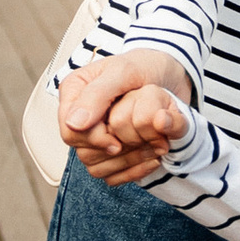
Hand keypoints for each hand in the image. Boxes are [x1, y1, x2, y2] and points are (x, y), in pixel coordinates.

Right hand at [60, 44, 192, 163]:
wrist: (169, 73)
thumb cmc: (144, 66)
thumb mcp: (123, 72)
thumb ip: (96, 95)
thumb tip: (74, 124)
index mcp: (74, 92)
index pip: (70, 132)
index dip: (93, 140)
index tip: (117, 141)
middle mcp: (80, 114)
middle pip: (82, 151)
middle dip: (113, 150)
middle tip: (142, 142)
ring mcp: (94, 132)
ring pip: (96, 165)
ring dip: (126, 161)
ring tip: (153, 147)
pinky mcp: (111, 147)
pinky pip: (112, 173)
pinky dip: (133, 170)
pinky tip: (153, 158)